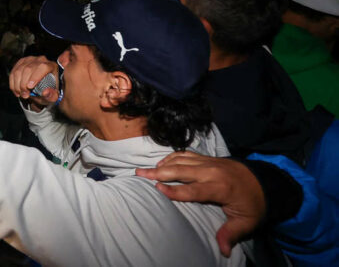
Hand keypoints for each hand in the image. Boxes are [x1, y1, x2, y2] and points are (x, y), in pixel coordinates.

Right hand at [9, 56, 60, 108]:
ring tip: (21, 94)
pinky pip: (13, 72)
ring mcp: (29, 60)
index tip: (30, 87)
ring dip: (17, 85)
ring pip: (19, 71)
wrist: (43, 86)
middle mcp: (40, 60)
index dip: (35, 77)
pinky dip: (13, 83)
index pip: (42, 67)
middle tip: (25, 95)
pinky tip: (16, 90)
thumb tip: (45, 92)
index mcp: (51, 66)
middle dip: (24, 84)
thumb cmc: (49, 90)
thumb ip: (51, 96)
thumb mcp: (53, 96)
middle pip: (28, 69)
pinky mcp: (21, 62)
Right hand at [135, 151, 264, 257]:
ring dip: (162, 164)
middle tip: (140, 173)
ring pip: (181, 160)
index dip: (174, 190)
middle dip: (159, 172)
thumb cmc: (253, 204)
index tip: (157, 189)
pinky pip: (187, 154)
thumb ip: (231, 233)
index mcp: (220, 187)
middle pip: (181, 170)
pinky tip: (163, 162)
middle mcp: (212, 171)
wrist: (266, 181)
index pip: (193, 189)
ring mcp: (210, 162)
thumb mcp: (246, 222)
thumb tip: (223, 251)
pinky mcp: (209, 158)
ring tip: (146, 169)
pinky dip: (173, 157)